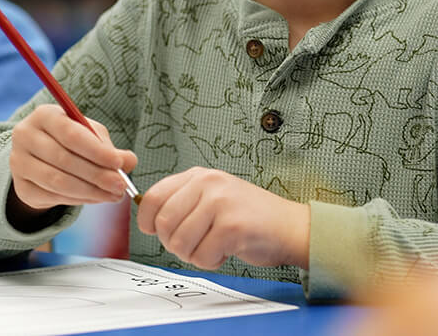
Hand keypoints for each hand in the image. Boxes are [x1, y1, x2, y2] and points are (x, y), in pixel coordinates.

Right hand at [9, 104, 137, 212]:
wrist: (42, 157)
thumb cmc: (73, 140)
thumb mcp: (93, 136)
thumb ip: (111, 149)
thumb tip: (130, 161)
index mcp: (45, 115)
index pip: (71, 134)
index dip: (96, 151)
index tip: (118, 164)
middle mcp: (25, 136)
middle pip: (64, 159)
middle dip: (97, 175)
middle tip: (120, 186)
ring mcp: (18, 162)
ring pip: (57, 181)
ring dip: (89, 191)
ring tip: (113, 195)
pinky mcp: (21, 187)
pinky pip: (51, 196)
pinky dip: (77, 200)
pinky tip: (95, 198)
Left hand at [136, 167, 308, 269]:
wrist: (290, 226)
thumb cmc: (249, 217)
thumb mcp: (213, 197)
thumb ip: (183, 202)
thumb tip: (147, 220)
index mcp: (200, 176)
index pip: (153, 197)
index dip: (148, 221)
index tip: (156, 232)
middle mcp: (208, 184)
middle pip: (163, 224)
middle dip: (174, 243)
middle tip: (196, 243)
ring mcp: (220, 203)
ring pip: (179, 243)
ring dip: (194, 255)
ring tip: (214, 245)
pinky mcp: (231, 226)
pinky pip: (201, 256)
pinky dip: (211, 261)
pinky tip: (226, 250)